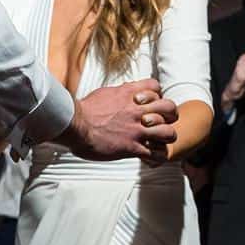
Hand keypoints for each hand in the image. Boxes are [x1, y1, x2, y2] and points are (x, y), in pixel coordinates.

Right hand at [63, 79, 177, 161]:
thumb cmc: (84, 110)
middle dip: (170, 116)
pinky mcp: (132, 147)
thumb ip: (119, 93)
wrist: (75, 125)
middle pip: (170, 108)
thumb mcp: (104, 93)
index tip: (150, 103)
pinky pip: (156, 154)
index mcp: (130, 94)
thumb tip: (124, 92)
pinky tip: (149, 156)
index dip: (156, 95)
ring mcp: (137, 130)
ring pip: (168, 132)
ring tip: (157, 141)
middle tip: (161, 122)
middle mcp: (137, 110)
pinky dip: (156, 156)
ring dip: (165, 137)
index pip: (156, 87)